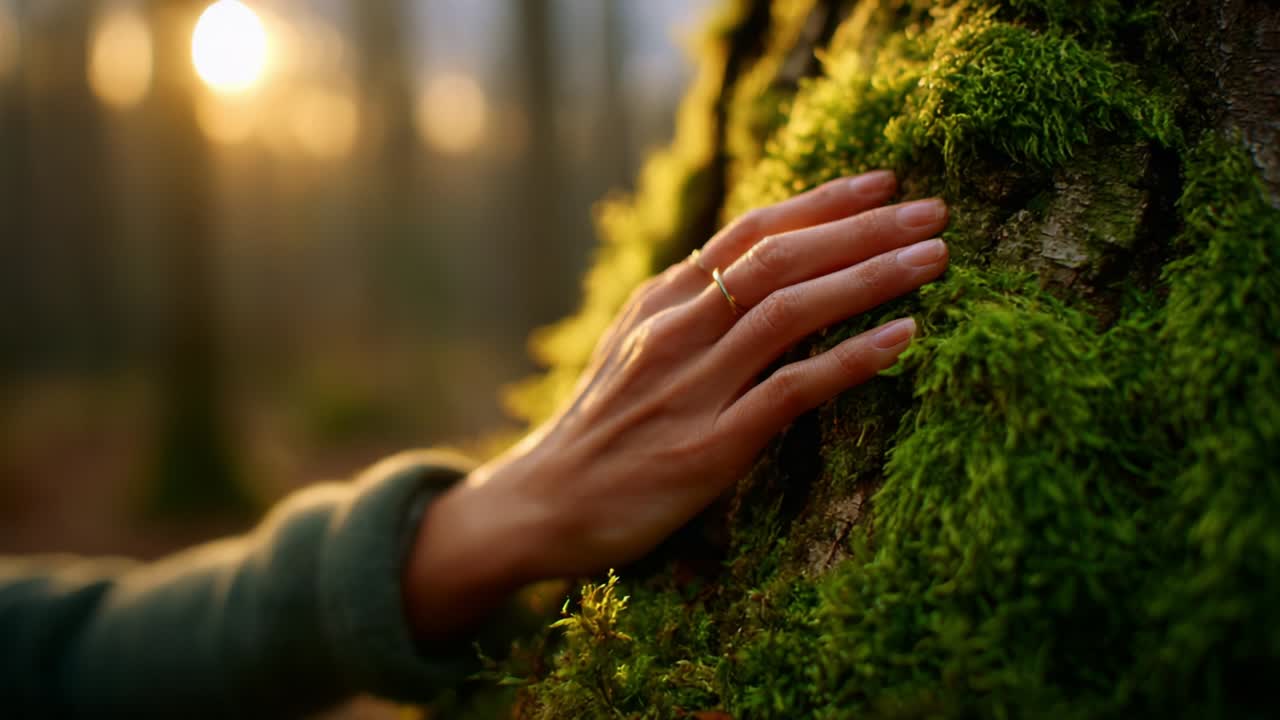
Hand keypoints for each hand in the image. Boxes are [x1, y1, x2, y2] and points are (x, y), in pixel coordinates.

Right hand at [403, 170, 948, 638]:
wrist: (540, 505)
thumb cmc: (598, 427)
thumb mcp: (630, 346)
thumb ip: (685, 305)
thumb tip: (748, 263)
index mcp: (660, 302)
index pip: (749, 232)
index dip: (821, 203)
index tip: (883, 182)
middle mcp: (675, 331)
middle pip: (780, 259)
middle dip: (863, 229)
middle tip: (934, 210)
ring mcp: (691, 387)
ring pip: (790, 311)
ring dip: (869, 278)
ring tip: (933, 258)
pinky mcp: (706, 449)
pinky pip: (789, 391)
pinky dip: (850, 359)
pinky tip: (903, 338)